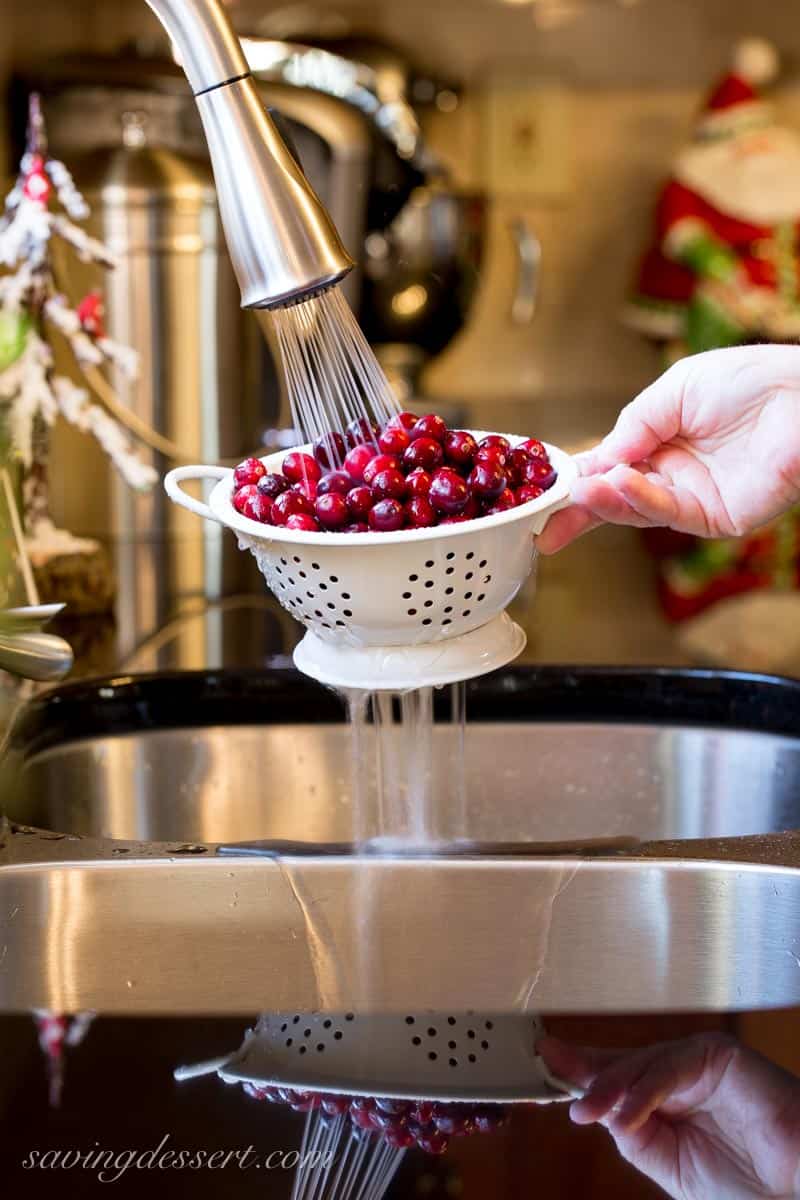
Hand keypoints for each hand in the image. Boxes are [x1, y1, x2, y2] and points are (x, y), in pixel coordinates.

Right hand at [538, 345, 799, 553]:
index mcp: (661, 440)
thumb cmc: (751, 381)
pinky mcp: (715, 518)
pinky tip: (619, 484)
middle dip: (578, 508)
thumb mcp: (675, 390)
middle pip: (614, 497)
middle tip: (542, 520)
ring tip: (578, 494)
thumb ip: (633, 425)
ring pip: (636, 509)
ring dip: (604, 502)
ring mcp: (693, 498)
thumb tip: (596, 460)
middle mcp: (674, 473)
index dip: (577, 478)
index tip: (545, 491)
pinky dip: (640, 500)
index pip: (608, 464)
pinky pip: (669, 514)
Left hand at [538, 1033, 799, 1199]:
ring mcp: (698, 1060)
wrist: (794, 1190)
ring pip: (640, 1063)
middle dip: (583, 1071)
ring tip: (587, 1111)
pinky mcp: (719, 1054)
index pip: (613, 1076)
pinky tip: (625, 1113)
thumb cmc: (746, 1184)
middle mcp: (679, 1072)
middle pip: (620, 1062)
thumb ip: (635, 1134)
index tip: (541, 1059)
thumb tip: (594, 1108)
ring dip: (608, 1088)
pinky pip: (670, 1068)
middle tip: (549, 1070)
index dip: (577, 1069)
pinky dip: (643, 1092)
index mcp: (665, 1097)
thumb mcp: (671, 1164)